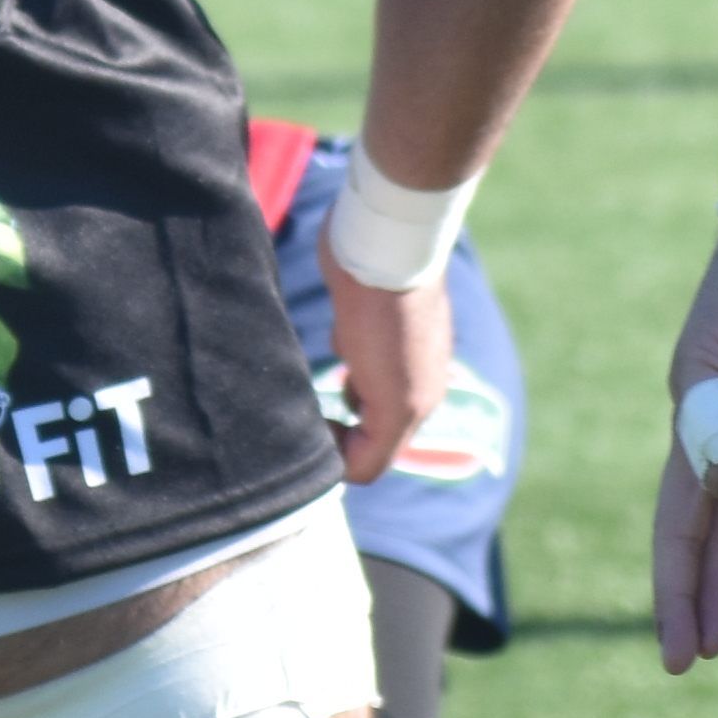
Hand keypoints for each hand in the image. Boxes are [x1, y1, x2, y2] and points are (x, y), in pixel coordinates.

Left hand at [325, 259, 451, 486]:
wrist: (381, 245)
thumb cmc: (386, 323)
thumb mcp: (394, 400)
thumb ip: (377, 446)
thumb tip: (349, 472)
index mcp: (416, 405)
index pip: (371, 462)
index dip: (338, 460)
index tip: (313, 433)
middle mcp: (408, 380)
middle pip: (367, 431)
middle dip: (335, 431)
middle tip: (302, 414)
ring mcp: (390, 348)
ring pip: (358, 392)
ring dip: (336, 396)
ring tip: (308, 380)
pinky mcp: (368, 317)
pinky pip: (351, 353)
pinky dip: (339, 354)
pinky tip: (334, 334)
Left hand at [651, 210, 717, 669]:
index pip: (712, 530)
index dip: (707, 587)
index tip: (705, 649)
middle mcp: (705, 430)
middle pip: (683, 526)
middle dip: (679, 595)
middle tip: (678, 660)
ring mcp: (699, 400)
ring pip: (701, 494)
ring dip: (716, 559)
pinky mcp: (705, 364)